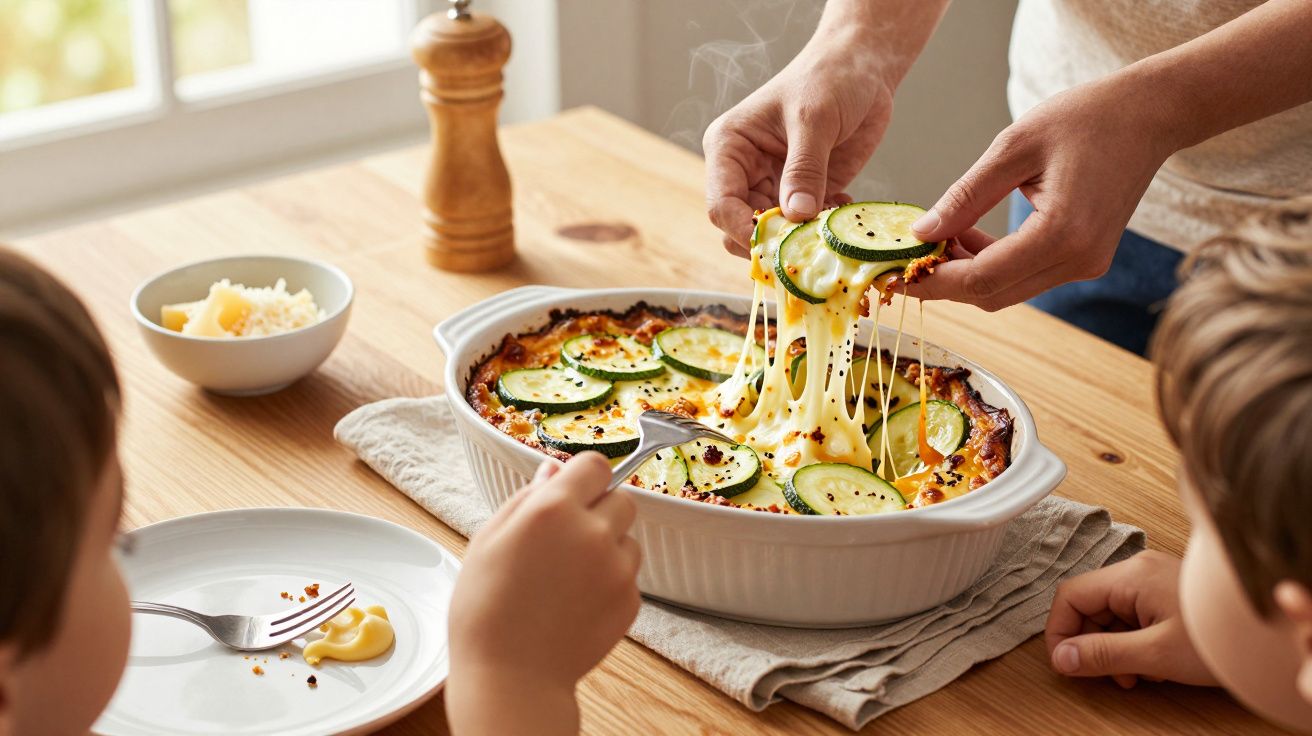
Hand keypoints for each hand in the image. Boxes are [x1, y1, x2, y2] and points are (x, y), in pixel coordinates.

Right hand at [447, 453, 640, 734]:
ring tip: (568, 576)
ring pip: (629, 538)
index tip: (573, 490)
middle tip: (567, 538)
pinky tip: (576, 601)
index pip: (596, 464)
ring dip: (608, 546)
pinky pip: (629, 574)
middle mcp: (593, 532)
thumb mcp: (489, 540)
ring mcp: (617, 568)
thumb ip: (526, 497)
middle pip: (622, 497)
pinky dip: (610, 581)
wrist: (511, 675)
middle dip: (600, 510)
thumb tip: (553, 470)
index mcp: (553, 509)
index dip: (584, 476)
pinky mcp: (631, 600)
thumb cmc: (486, 608)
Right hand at [703, 37, 893, 256]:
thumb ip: (804, 169)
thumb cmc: (829, 78)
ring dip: (800, 239)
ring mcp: (774, 185)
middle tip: (807, 241)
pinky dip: (822, 229)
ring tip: (829, 222)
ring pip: (773, 234)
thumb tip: (796, 216)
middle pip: (741, 227)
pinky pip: (804, 228)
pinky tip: (843, 207)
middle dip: (772, 241)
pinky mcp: (805, 193)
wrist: (863, 67)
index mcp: (729, 148)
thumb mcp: (814, 119)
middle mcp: (745, 172)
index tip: (776, 244)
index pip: (721, 204)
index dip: (743, 229)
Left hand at [907, 75, 1179, 310]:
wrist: (1149, 114)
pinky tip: (969, 237)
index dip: (933, 282)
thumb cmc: (1086, 118)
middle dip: (944, 282)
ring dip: (966, 273)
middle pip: (992, 295)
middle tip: (908, 258)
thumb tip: (922, 232)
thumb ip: (964, 196)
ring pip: (1007, 290)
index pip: (981, 280)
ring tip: (938, 238)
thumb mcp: (1013, 147)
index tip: (895, 275)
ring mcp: (1086, 265)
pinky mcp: (1086, 260)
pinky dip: (992, 265)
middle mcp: (1078, 260)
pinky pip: (1025, 276)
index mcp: (1062, 234)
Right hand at [1046, 549, 1218, 687]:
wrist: (1272, 633)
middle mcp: (1138, 571)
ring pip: (1111, 614)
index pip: (1070, 596)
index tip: (1065, 662)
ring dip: (1113, 647)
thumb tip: (1062, 658)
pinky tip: (1153, 663)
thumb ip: (1103, 654)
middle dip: (1091, 644)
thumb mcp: (1155, 653)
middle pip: (1089, 606)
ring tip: (1137, 674)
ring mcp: (1153, 580)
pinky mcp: (1166, 593)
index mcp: (1130, 576)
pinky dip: (1133, 641)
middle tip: (1106, 675)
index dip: (1059, 631)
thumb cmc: (1221, 637)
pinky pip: (1132, 615)